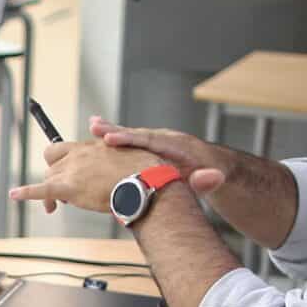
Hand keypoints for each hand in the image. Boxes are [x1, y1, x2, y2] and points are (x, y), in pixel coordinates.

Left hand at [9, 135, 152, 215]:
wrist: (145, 181)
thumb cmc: (142, 172)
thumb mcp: (126, 157)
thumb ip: (113, 158)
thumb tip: (114, 166)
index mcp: (89, 146)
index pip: (61, 149)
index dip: (58, 162)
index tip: (63, 171)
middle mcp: (77, 155)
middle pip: (52, 166)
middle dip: (53, 179)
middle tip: (60, 196)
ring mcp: (72, 170)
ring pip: (48, 179)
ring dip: (48, 192)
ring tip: (54, 207)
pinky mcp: (68, 188)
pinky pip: (41, 189)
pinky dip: (26, 192)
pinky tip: (14, 195)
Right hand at [91, 118, 229, 195]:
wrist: (214, 166)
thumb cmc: (212, 174)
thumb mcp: (214, 179)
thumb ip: (209, 180)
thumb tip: (212, 178)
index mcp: (177, 146)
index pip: (150, 141)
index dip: (130, 139)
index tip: (111, 138)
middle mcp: (164, 140)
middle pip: (137, 135)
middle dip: (116, 131)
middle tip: (94, 127)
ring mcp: (157, 143)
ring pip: (131, 137)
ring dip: (111, 133)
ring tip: (92, 127)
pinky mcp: (150, 149)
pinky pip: (131, 144)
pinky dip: (114, 140)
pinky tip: (96, 138)